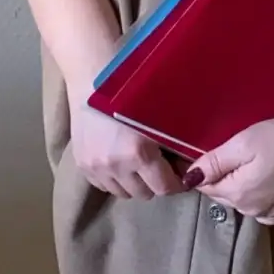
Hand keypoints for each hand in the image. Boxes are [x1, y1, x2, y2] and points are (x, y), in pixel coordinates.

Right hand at [69, 99, 184, 199]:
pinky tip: (117, 161)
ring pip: (122, 193)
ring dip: (132, 183)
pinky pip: (103, 186)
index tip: (179, 174)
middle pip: (144, 194)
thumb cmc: (133, 90)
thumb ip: (176, 144)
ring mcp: (96, 168)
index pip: (165, 188)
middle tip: (157, 165)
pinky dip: (113, 179)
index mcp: (139, 153)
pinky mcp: (82, 165)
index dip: (176, 183)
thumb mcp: (161, 114)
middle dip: (154, 183)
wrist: (92, 79)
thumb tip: (191, 169)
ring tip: (136, 163)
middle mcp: (116, 166)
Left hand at [183, 117, 273, 224]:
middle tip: (233, 154)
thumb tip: (190, 177)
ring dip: (242, 186)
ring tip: (253, 163)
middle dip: (222, 178)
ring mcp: (271, 216)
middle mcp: (251, 212)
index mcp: (238, 195)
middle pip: (224, 195)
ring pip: (243, 201)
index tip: (206, 154)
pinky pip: (262, 206)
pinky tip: (269, 177)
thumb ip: (215, 162)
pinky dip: (260, 193)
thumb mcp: (244, 143)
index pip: (206, 187)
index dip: (202, 171)